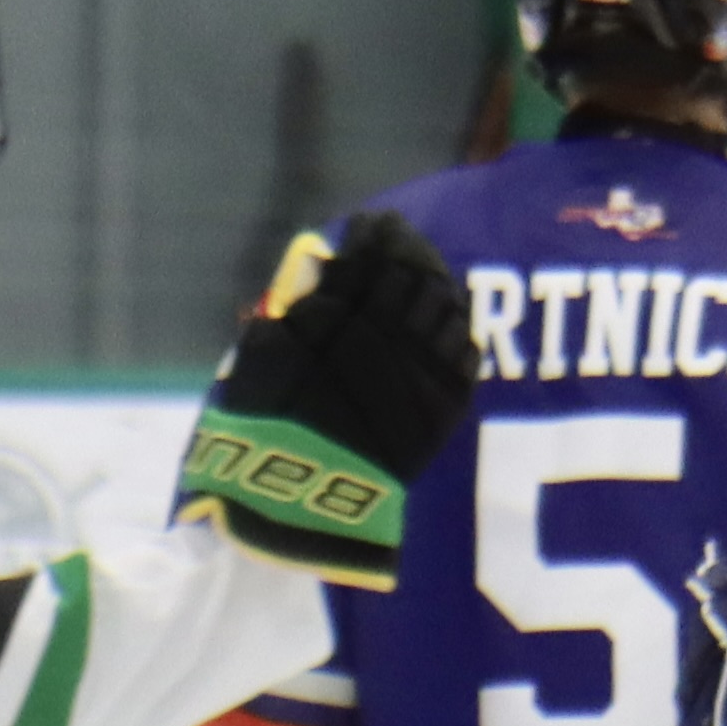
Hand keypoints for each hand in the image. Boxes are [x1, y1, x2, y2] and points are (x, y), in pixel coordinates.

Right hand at [184, 210, 483, 587]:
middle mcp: (389, 335)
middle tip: (405, 243)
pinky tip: (451, 327)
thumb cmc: (263, 429)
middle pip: (415, 277)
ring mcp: (422, 371)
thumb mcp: (260, 356)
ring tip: (430, 280)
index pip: (372, 256)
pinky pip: (466, 356)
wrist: (302, 502)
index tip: (375, 223)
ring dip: (439, 289)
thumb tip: (321, 264)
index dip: (377, 234)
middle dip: (410, 254)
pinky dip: (458, 335)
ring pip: (446, 310)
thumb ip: (295, 306)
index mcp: (341, 314)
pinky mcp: (445, 409)